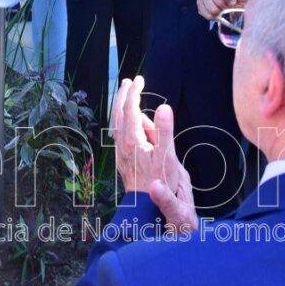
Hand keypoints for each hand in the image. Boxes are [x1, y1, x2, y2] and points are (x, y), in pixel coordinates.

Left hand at [110, 78, 197, 231]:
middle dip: (124, 95)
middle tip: (129, 82)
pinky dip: (124, 120)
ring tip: (133, 98)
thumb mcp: (166, 156)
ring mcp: (121, 150)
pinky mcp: (123, 157)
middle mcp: (122, 143)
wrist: (144, 206)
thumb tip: (164, 106)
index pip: (131, 109)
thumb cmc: (158, 182)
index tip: (139, 79)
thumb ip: (164, 130)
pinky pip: (121, 132)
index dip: (134, 92)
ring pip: (118, 122)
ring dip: (123, 107)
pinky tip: (131, 124)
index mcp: (132, 139)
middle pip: (119, 113)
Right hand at [196, 0, 247, 20]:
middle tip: (228, 7)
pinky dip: (213, 16)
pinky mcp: (200, 5)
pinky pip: (204, 12)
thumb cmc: (239, 0)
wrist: (237, 10)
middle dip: (222, 5)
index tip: (233, 2)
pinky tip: (218, 14)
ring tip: (223, 11)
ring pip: (208, 6)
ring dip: (218, 11)